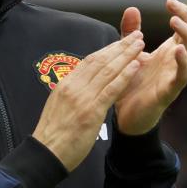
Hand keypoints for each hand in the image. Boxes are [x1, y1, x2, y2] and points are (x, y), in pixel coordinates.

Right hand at [33, 32, 144, 170]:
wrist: (46, 153)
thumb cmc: (53, 135)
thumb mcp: (58, 106)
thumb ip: (71, 93)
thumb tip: (81, 85)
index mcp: (66, 84)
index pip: (90, 60)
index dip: (108, 49)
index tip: (121, 41)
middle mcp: (74, 86)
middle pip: (101, 60)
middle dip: (120, 46)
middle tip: (136, 34)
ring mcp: (83, 97)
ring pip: (108, 70)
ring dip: (126, 55)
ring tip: (140, 44)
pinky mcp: (92, 111)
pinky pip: (111, 89)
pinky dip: (125, 75)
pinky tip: (136, 65)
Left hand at [115, 0, 186, 134]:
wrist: (124, 114)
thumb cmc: (132, 83)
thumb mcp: (129, 53)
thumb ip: (130, 32)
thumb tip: (133, 8)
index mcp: (170, 51)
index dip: (183, 12)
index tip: (170, 1)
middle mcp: (176, 62)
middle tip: (174, 8)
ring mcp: (175, 76)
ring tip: (174, 22)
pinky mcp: (169, 91)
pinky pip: (182, 76)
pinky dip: (183, 63)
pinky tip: (177, 50)